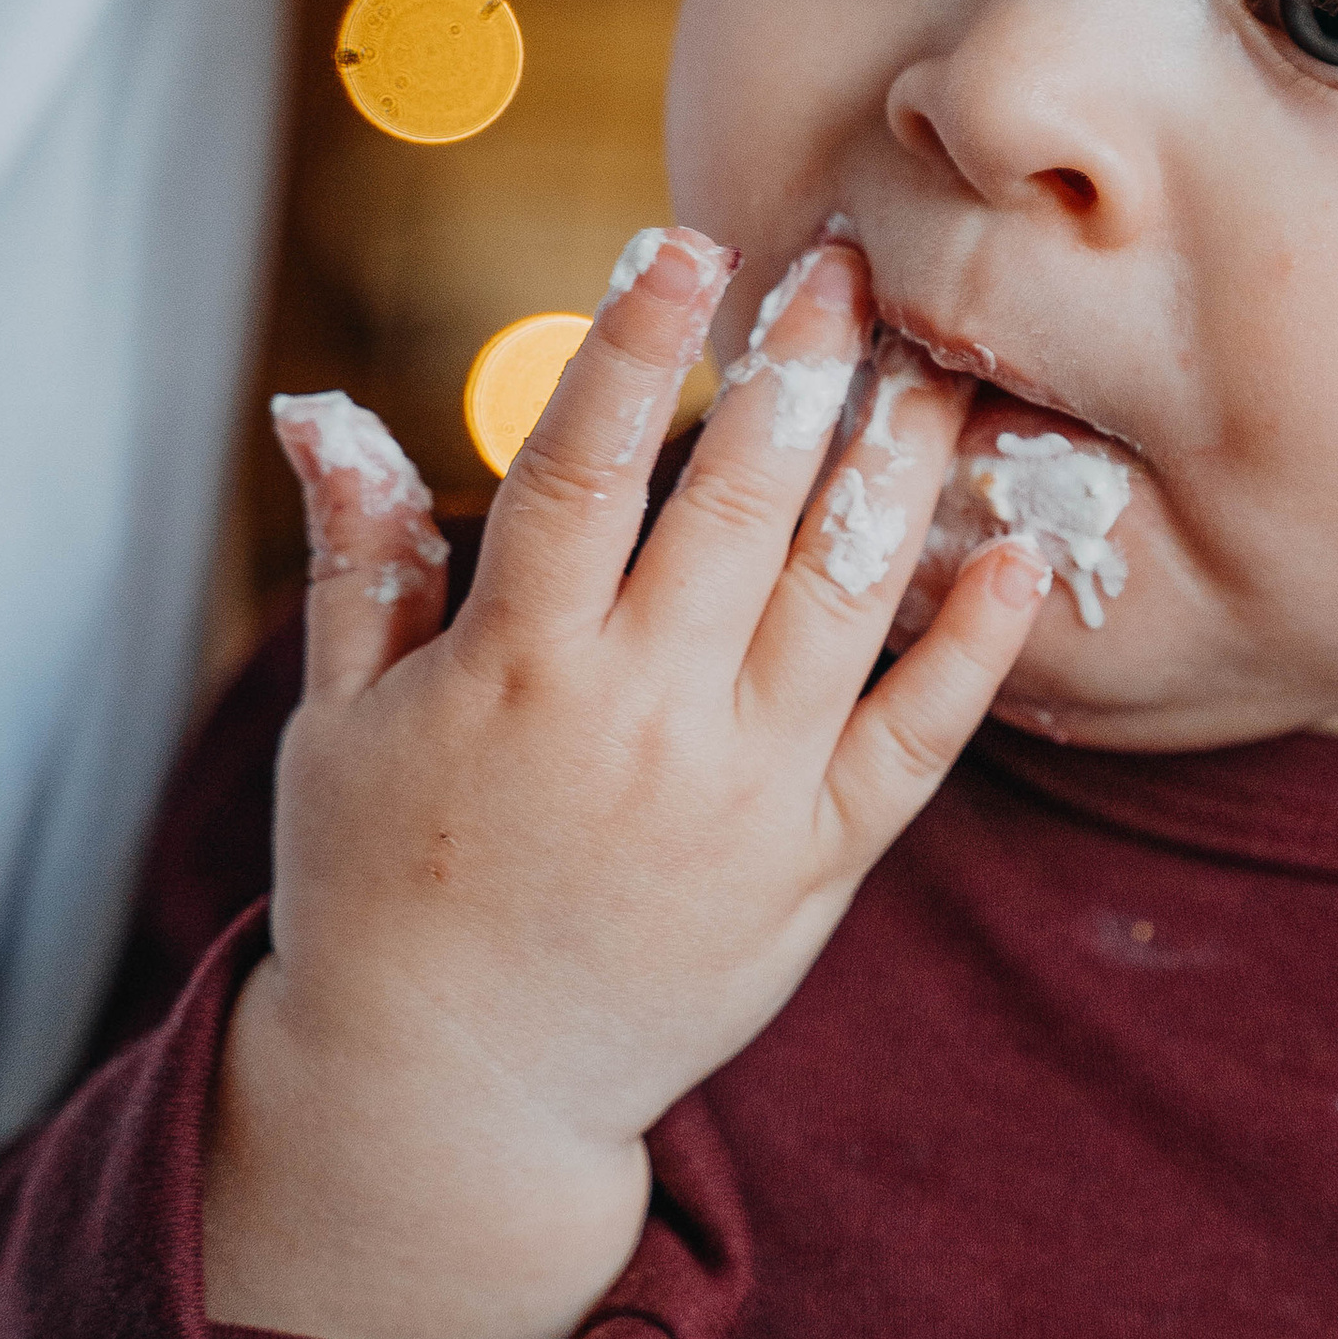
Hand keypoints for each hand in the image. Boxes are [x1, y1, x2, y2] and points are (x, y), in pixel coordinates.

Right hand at [206, 233, 1052, 1338]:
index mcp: (512, 669)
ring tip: (944, 359)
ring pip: (844, 594)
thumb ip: (360, 559)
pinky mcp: (815, 864)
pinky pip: (917, 738)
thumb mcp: (337, 723)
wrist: (457, 1097)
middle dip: (800, 368)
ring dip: (901, 465)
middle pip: (738, 506)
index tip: (683, 241)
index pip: (580, 467)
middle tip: (854, 262)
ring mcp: (740, 794)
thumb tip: (319, 406)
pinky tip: (1018, 551)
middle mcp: (638, 720)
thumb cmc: (378, 888)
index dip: (635, 345)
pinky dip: (974, 645)